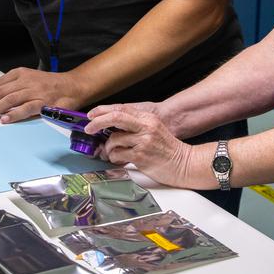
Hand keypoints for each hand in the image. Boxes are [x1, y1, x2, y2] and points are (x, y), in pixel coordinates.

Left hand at [0, 68, 83, 123]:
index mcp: (21, 74)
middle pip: (1, 92)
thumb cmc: (50, 84)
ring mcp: (34, 91)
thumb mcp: (29, 78)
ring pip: (10, 100)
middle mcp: (26, 81)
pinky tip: (4, 119)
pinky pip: (25, 109)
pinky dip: (14, 114)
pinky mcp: (43, 103)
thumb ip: (14, 86)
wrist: (73, 86)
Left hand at [84, 107, 210, 188]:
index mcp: (148, 119)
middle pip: (115, 117)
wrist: (184, 164)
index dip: (102, 111)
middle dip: (97, 122)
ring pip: (113, 140)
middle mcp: (146, 127)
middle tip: (89, 128)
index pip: (120, 109)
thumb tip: (109, 130)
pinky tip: (121, 159)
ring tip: (115, 153)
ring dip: (109, 148)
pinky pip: (118, 155)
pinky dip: (115, 158)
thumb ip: (134, 127)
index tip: (91, 115)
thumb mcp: (153, 130)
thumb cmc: (167, 149)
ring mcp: (143, 142)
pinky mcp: (141, 156)